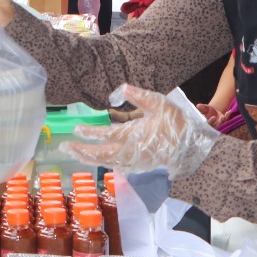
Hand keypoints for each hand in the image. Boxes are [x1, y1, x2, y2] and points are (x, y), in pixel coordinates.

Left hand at [61, 85, 221, 178]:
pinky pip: (116, 167)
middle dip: (82, 151)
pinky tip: (96, 160)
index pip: (106, 134)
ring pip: (107, 162)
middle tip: (65, 147)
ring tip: (75, 154)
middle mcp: (130, 151)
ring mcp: (134, 162)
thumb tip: (120, 89)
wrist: (191, 149)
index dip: (90, 133)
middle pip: (101, 153)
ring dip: (89, 158)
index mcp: (133, 135)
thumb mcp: (159, 103)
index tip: (76, 129)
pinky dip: (103, 163)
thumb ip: (139, 96)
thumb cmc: (176, 124)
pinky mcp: (138, 167)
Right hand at [195, 103, 230, 128]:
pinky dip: (227, 116)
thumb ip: (201, 108)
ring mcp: (218, 124)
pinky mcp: (223, 122)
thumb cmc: (205, 111)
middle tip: (221, 118)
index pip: (207, 125)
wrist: (211, 111)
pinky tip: (228, 112)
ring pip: (221, 124)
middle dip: (218, 123)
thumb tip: (198, 106)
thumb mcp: (203, 108)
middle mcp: (212, 126)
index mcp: (206, 124)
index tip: (213, 117)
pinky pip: (226, 120)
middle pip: (215, 127)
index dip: (210, 122)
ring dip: (222, 121)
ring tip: (223, 117)